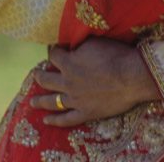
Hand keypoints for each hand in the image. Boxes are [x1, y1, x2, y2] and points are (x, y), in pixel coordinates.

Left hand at [29, 38, 160, 126]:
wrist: (131, 77)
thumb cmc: (115, 55)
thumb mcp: (93, 42)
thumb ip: (79, 46)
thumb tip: (71, 46)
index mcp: (68, 63)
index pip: (54, 55)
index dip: (53, 50)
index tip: (54, 49)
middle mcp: (67, 82)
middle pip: (46, 79)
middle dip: (39, 75)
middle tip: (35, 74)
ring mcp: (75, 100)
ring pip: (52, 101)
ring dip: (40, 101)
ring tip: (31, 102)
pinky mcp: (86, 113)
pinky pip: (66, 119)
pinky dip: (55, 120)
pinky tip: (46, 121)